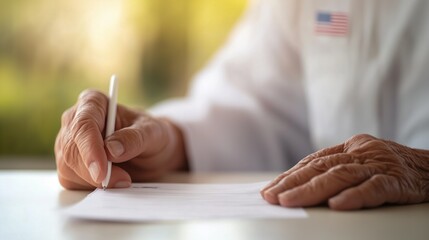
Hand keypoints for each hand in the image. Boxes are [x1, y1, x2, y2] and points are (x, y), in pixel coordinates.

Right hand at [55, 90, 187, 189]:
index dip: (90, 149)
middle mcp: (75, 120)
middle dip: (95, 171)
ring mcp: (68, 143)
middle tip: (123, 179)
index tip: (101, 171)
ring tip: (123, 178)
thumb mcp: (153, 133)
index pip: (83, 124)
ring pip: (68, 167)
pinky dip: (91, 186)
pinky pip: (71, 180)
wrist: (149, 150)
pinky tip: (111, 180)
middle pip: (72, 149)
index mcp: (93, 103)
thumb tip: (112, 149)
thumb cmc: (150, 134)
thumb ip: (134, 138)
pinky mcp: (69, 164)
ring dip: (95, 180)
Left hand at [260, 134, 428, 209]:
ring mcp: (379, 164)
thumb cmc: (392, 168)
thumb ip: (337, 170)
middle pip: (321, 166)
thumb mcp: (362, 162)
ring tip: (289, 201)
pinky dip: (354, 197)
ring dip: (311, 190)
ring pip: (340, 175)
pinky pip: (374, 188)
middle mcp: (361, 152)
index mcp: (350, 147)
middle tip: (271, 196)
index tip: (270, 188)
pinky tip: (336, 206)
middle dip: (292, 182)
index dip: (290, 175)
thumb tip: (301, 187)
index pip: (313, 161)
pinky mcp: (398, 180)